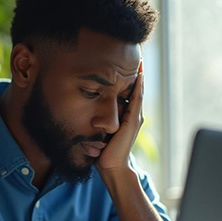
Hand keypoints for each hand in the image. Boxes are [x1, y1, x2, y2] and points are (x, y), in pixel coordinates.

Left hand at [96, 61, 143, 175]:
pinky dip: (139, 86)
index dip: (127, 77)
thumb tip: (81, 112)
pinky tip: (139, 74)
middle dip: (135, 72)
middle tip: (135, 54)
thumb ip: (96, 121)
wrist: (111, 167)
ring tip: (140, 59)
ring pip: (138, 91)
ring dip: (140, 75)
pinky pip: (137, 99)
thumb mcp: (98, 130)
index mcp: (125, 116)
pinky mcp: (133, 121)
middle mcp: (133, 115)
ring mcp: (134, 117)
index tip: (124, 61)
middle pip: (135, 88)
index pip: (127, 91)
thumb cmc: (102, 151)